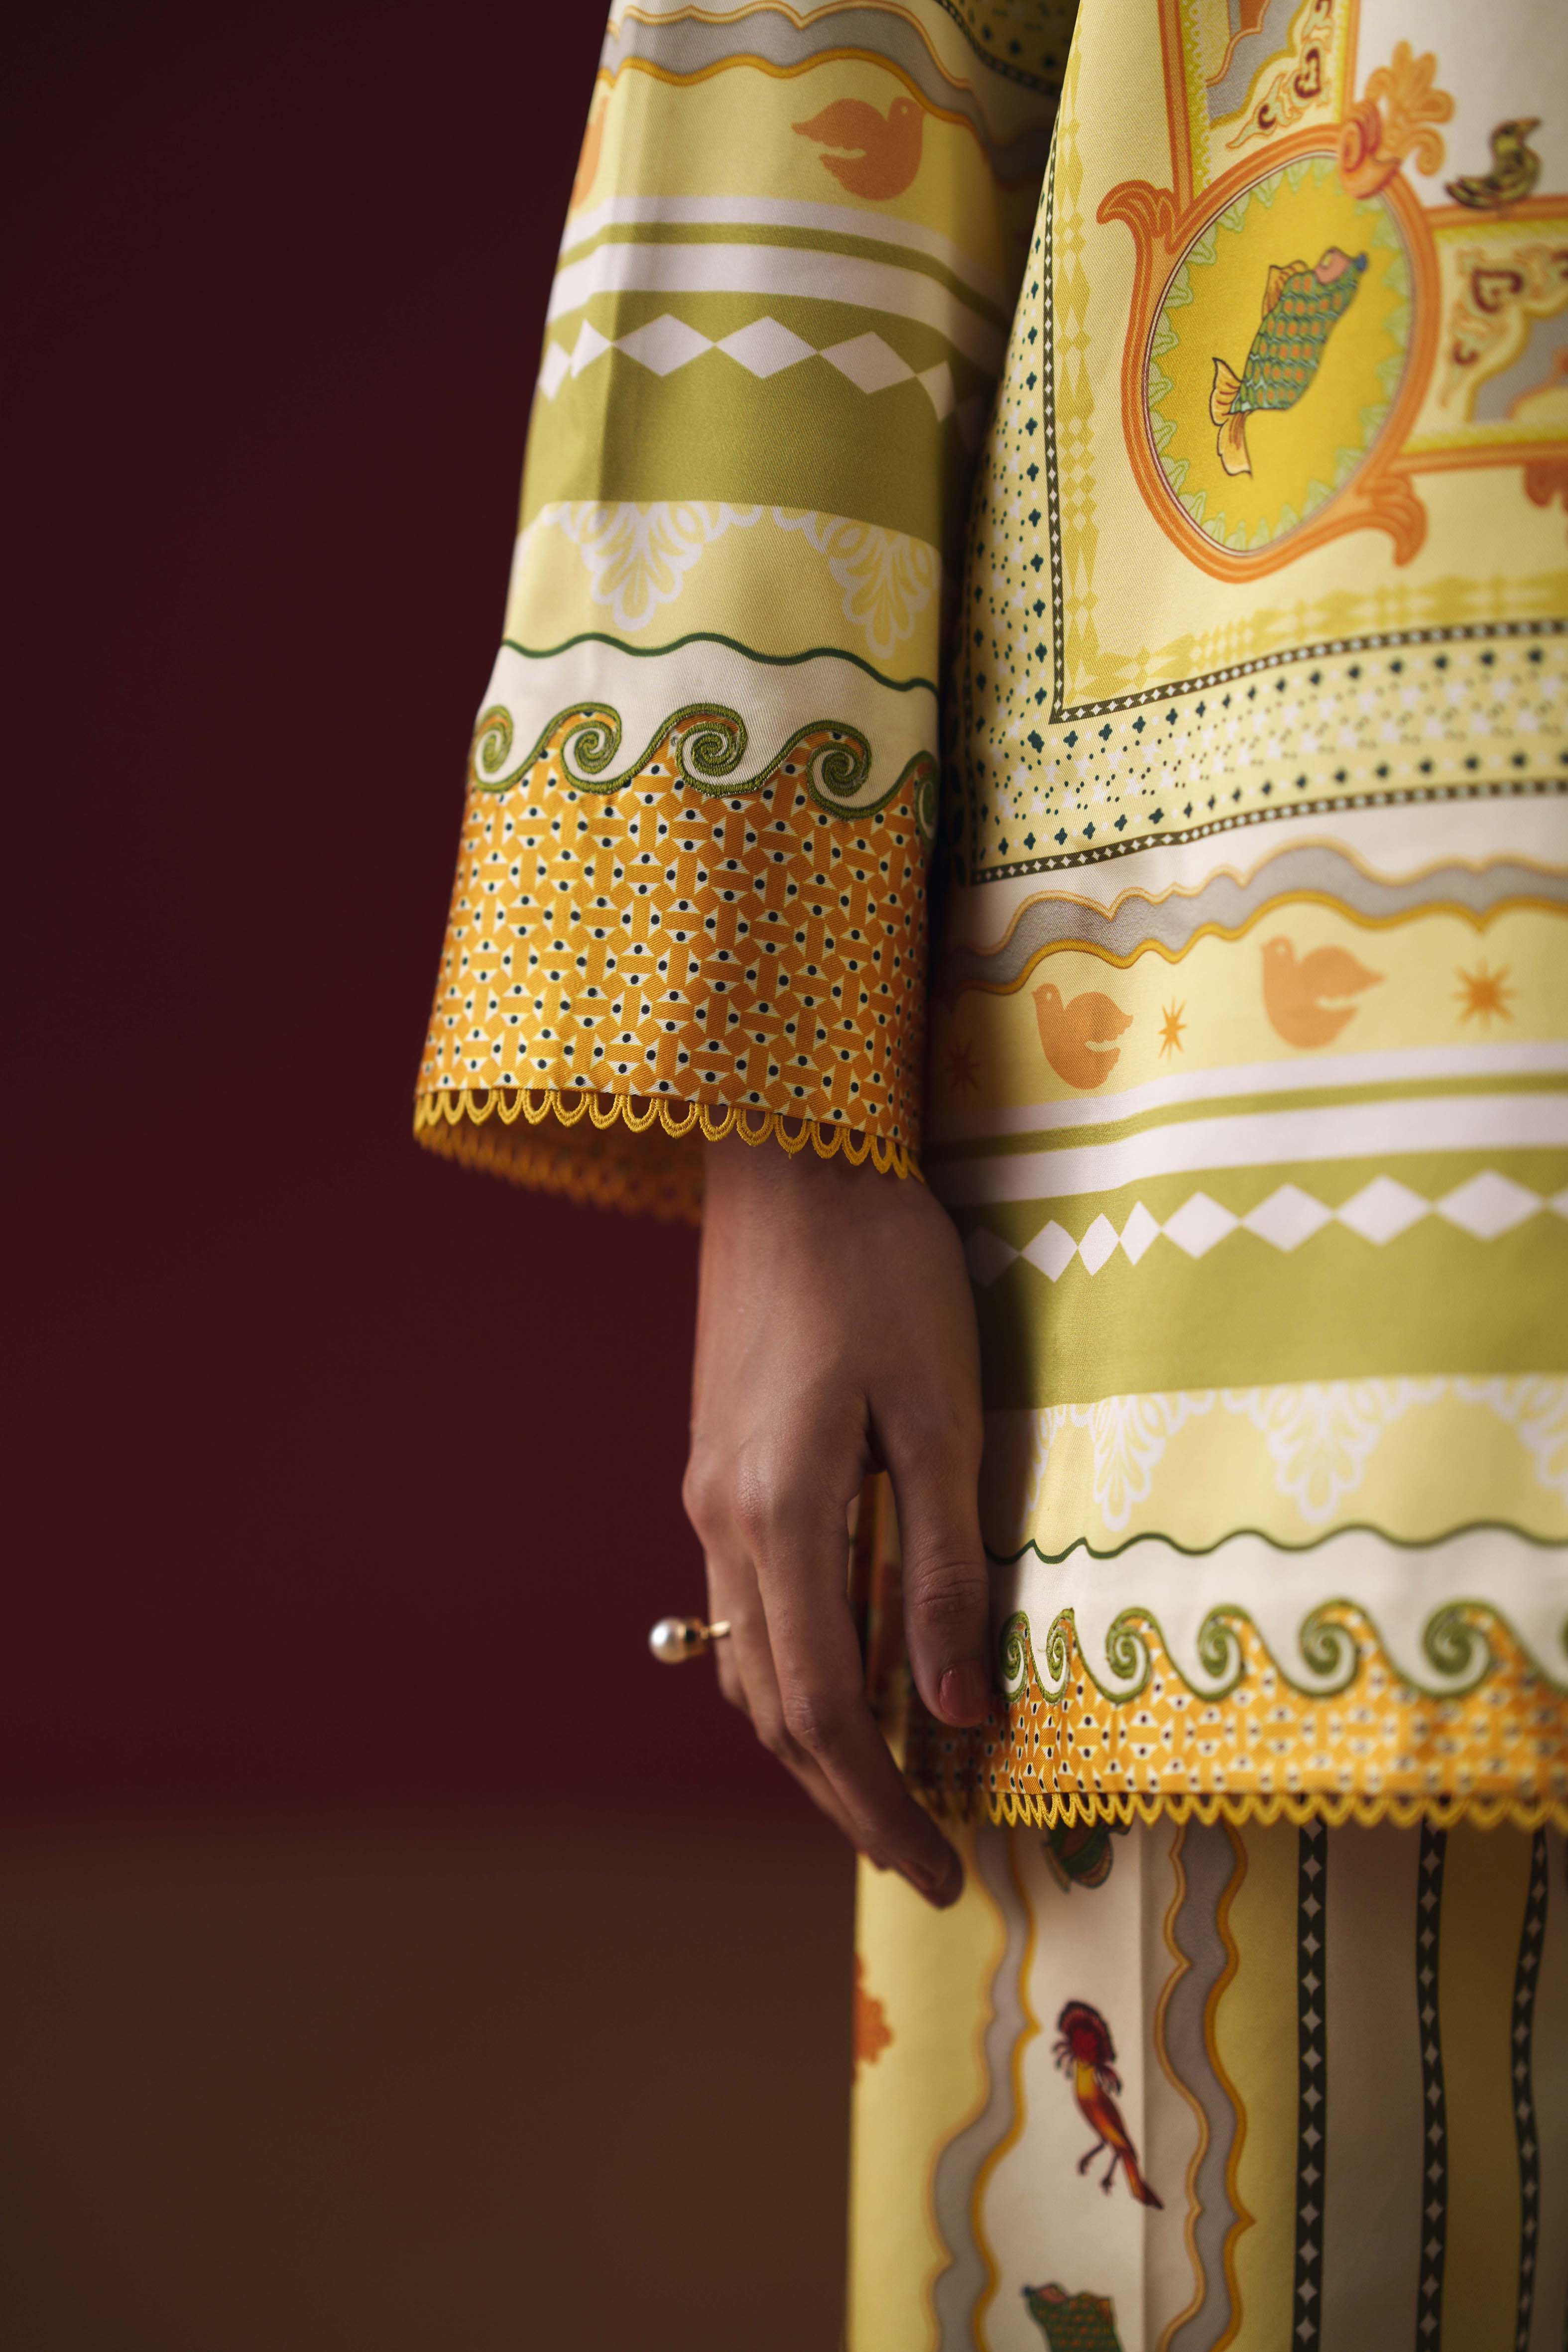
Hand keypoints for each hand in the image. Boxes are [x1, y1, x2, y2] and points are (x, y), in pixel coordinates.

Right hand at [683, 1132, 990, 1905]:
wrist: (791, 1158)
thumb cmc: (881, 1268)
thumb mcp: (940, 1417)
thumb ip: (941, 1569)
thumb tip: (956, 1710)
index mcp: (780, 1514)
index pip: (822, 1709)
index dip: (878, 1803)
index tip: (938, 1870)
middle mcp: (724, 1520)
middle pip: (773, 1705)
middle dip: (845, 1794)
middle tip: (922, 1855)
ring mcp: (709, 1492)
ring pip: (749, 1660)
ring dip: (813, 1736)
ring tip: (890, 1781)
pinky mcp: (717, 1462)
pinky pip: (746, 1603)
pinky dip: (794, 1665)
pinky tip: (847, 1670)